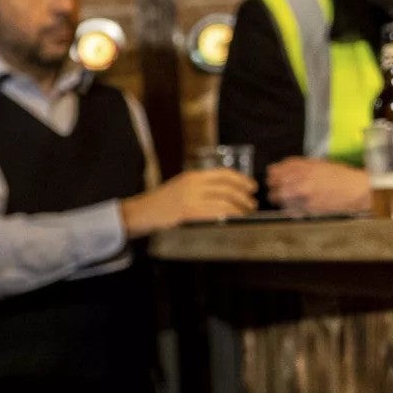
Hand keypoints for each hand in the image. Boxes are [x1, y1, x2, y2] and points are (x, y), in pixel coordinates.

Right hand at [118, 167, 257, 236]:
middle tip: (253, 203)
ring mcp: (191, 197)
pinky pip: (216, 212)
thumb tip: (225, 193)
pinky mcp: (188, 211)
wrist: (140, 213)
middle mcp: (193, 183)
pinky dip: (229, 214)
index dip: (241, 179)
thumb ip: (199, 187)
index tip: (251, 186)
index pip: (223, 173)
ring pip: (225, 200)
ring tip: (246, 213)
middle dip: (244, 195)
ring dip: (240, 207)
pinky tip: (234, 218)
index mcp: (192, 175)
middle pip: (227, 186)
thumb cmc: (160, 204)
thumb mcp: (180, 188)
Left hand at [265, 157, 374, 216]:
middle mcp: (300, 179)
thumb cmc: (340, 176)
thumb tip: (281, 169)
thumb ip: (298, 166)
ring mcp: (302, 195)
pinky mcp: (306, 208)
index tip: (275, 177)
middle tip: (279, 189)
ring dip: (279, 198)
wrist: (356, 190)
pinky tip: (296, 206)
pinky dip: (289, 208)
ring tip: (288, 198)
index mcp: (302, 166)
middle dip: (274, 186)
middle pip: (272, 184)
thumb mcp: (318, 164)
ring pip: (277, 198)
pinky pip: (288, 209)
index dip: (273, 174)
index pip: (274, 170)